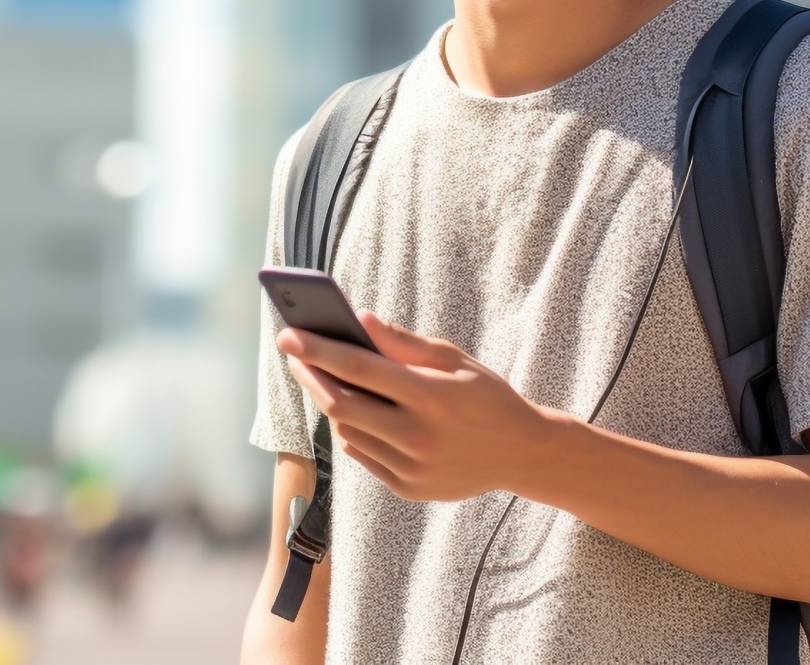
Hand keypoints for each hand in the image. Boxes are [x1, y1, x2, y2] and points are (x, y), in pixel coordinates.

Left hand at [276, 312, 562, 501]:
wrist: (521, 453)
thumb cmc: (485, 395)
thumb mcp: (454, 359)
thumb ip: (404, 342)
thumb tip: (360, 320)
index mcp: (431, 396)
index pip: (359, 369)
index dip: (318, 351)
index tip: (289, 335)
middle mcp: (418, 436)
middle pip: (342, 405)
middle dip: (311, 376)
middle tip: (294, 355)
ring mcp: (411, 468)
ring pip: (348, 433)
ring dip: (333, 404)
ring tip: (327, 379)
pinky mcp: (408, 489)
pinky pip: (362, 456)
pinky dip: (353, 431)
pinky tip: (357, 413)